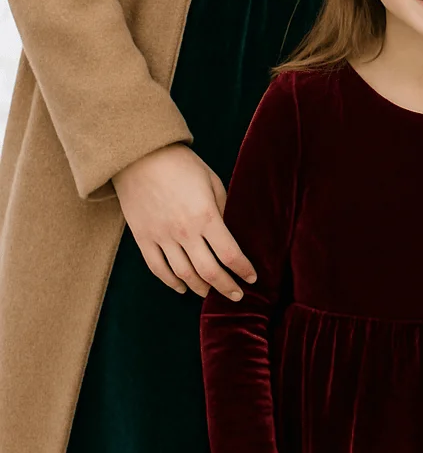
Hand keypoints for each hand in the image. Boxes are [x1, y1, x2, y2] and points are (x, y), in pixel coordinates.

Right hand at [112, 141, 255, 297]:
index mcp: (206, 216)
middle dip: (226, 287)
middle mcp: (184, 231)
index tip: (252, 278)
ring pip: (184, 275)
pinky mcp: (143, 238)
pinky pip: (158, 269)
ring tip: (211, 292)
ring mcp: (162, 237)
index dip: (243, 270)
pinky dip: (171, 282)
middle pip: (209, 271)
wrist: (141, 156)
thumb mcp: (212, 182)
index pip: (230, 254)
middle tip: (236, 295)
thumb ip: (223, 209)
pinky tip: (183, 287)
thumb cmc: (182, 165)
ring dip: (200, 288)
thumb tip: (231, 232)